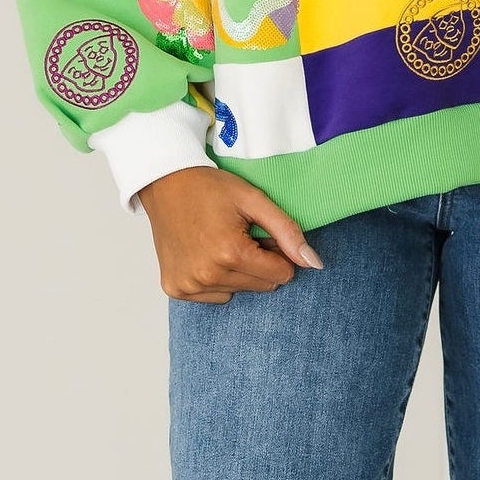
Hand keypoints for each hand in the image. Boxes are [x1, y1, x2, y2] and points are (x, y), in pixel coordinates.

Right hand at [138, 166, 323, 303]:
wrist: (165, 183)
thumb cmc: (209, 188)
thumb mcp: (254, 200)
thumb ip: (287, 232)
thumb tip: (314, 264)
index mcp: (229, 253)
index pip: (281, 275)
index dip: (276, 253)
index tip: (258, 234)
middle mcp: (207, 275)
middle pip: (262, 286)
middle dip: (258, 263)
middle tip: (239, 236)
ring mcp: (189, 285)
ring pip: (239, 292)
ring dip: (237, 271)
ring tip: (219, 242)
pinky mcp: (175, 289)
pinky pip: (215, 296)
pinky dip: (215, 279)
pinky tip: (204, 254)